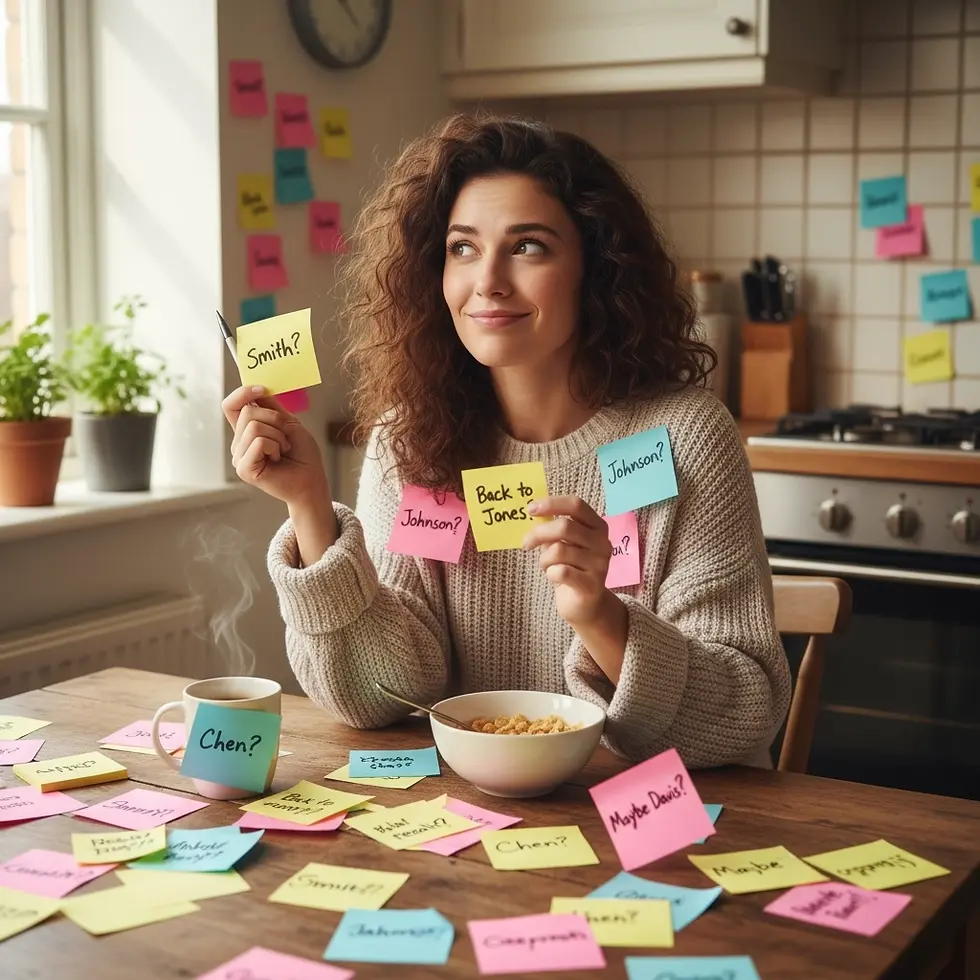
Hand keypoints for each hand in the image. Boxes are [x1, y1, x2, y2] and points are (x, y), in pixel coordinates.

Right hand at [221, 385, 327, 506]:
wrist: (312, 479)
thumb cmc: (303, 454)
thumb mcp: (288, 422)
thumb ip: (270, 406)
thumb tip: (256, 387)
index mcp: (247, 430)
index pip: (231, 405)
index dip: (243, 393)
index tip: (261, 390)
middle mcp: (239, 443)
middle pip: (247, 412)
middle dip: (274, 420)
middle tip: (286, 438)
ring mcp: (239, 456)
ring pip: (253, 427)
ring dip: (278, 436)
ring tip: (283, 450)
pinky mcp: (244, 468)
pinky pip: (258, 442)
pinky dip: (275, 447)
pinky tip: (277, 459)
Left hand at [522, 495, 612, 626]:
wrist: (585, 604)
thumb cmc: (572, 568)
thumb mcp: (564, 544)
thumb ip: (552, 528)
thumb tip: (533, 511)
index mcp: (598, 526)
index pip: (576, 505)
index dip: (552, 504)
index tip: (530, 509)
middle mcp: (602, 542)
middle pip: (564, 527)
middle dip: (538, 533)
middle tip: (526, 543)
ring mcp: (600, 564)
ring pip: (559, 551)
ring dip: (544, 559)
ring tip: (547, 566)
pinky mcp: (592, 585)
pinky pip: (560, 572)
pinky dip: (550, 573)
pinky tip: (554, 577)